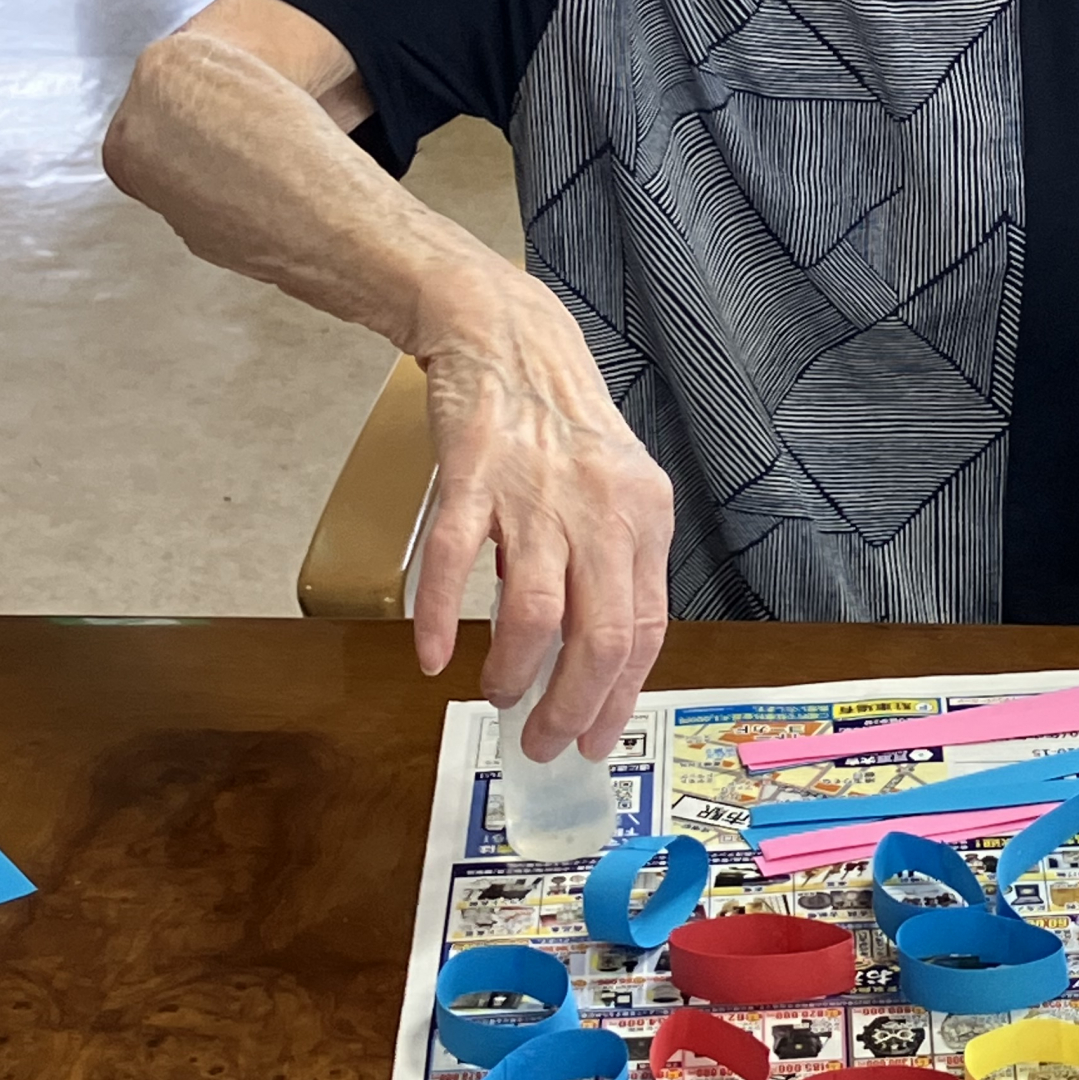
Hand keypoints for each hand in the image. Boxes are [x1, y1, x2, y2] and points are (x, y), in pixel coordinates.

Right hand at [407, 259, 672, 760]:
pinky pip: (455, 565)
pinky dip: (442, 620)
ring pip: (535, 614)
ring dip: (514, 674)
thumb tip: (588, 662)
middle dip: (570, 708)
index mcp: (644, 517)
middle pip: (599, 637)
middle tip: (542, 741)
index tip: (595, 738)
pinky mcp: (473, 478)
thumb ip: (610, 566)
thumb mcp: (614, 491)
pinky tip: (435, 653)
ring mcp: (535, 494)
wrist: (508, 337)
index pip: (644, 630)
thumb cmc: (561, 424)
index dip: (618, 696)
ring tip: (497, 696)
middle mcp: (600, 509)